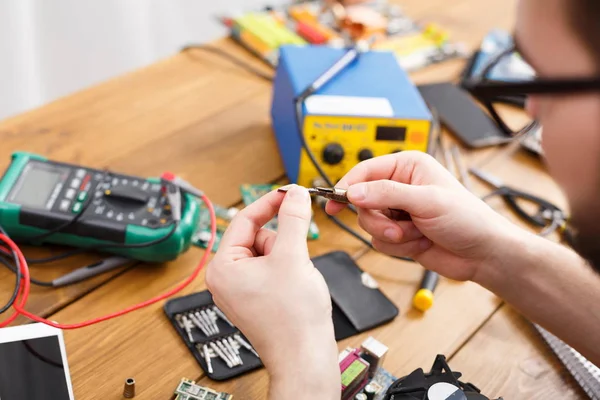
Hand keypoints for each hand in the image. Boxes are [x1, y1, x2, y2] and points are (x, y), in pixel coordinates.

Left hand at [206, 185, 339, 398]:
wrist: (305, 358)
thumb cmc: (292, 319)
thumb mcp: (293, 256)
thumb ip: (293, 218)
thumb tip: (295, 194)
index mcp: (222, 267)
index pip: (244, 220)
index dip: (270, 202)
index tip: (290, 192)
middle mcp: (226, 278)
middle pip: (258, 236)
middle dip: (282, 241)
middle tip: (295, 258)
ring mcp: (240, 289)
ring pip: (268, 252)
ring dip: (288, 257)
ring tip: (296, 280)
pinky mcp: (256, 298)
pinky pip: (272, 269)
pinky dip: (288, 270)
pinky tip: (295, 287)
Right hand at [326, 151, 521, 281]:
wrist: (483, 254)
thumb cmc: (466, 218)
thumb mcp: (425, 201)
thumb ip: (385, 194)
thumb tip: (353, 192)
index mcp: (407, 167)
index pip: (364, 171)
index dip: (347, 186)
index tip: (332, 201)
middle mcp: (399, 187)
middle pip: (362, 202)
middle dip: (379, 220)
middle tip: (397, 228)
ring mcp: (398, 212)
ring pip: (368, 224)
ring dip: (391, 235)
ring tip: (416, 234)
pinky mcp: (399, 234)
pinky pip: (379, 241)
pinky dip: (398, 246)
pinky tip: (420, 242)